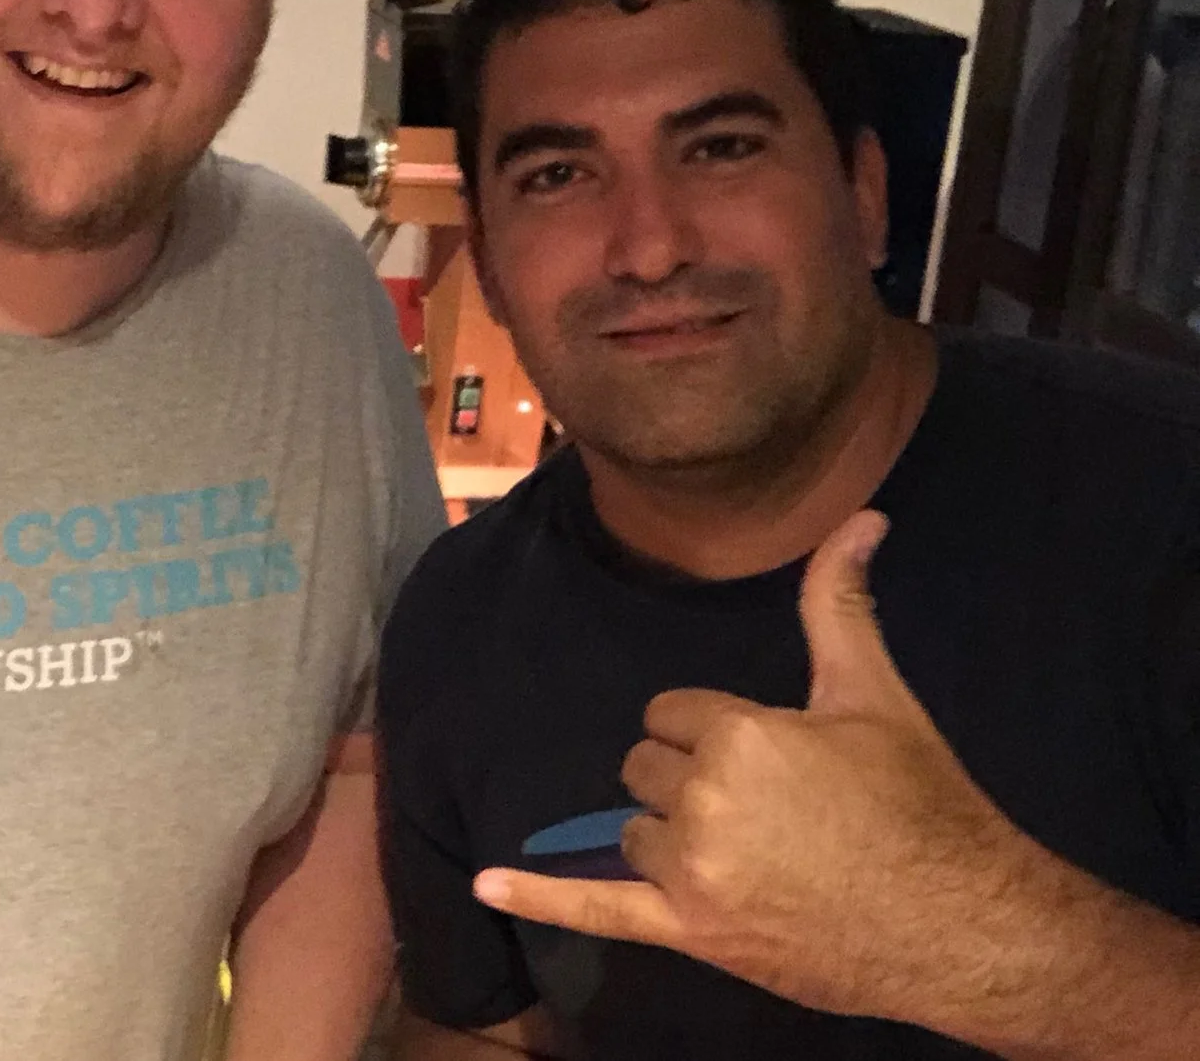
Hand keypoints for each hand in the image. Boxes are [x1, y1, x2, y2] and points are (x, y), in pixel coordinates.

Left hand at [472, 510, 1029, 1024]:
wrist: (967, 927)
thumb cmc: (922, 805)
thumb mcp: (875, 695)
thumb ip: (840, 604)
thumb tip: (861, 518)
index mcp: (735, 735)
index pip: (671, 713)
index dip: (718, 732)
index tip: (773, 758)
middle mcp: (701, 801)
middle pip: (645, 768)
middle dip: (690, 780)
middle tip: (769, 808)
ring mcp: (692, 873)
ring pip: (632, 832)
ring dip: (671, 838)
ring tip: (750, 854)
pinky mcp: (692, 934)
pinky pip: (596, 910)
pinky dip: (538, 898)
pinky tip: (486, 886)